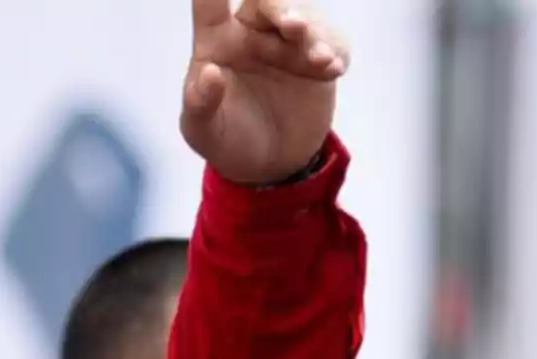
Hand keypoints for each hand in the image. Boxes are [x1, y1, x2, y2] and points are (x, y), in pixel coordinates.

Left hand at [181, 0, 349, 184]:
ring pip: (306, 19)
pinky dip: (336, 51)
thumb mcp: (203, 131)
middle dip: (282, 8)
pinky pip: (333, 43)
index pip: (210, 6)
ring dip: (316, 35)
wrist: (266, 165)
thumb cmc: (225, 140)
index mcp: (216, 43)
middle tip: (293, 25)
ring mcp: (287, 45)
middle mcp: (251, 35)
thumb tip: (210, 73)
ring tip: (321, 60)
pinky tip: (334, 70)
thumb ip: (200, 103)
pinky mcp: (317, 60)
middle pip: (266, 2)